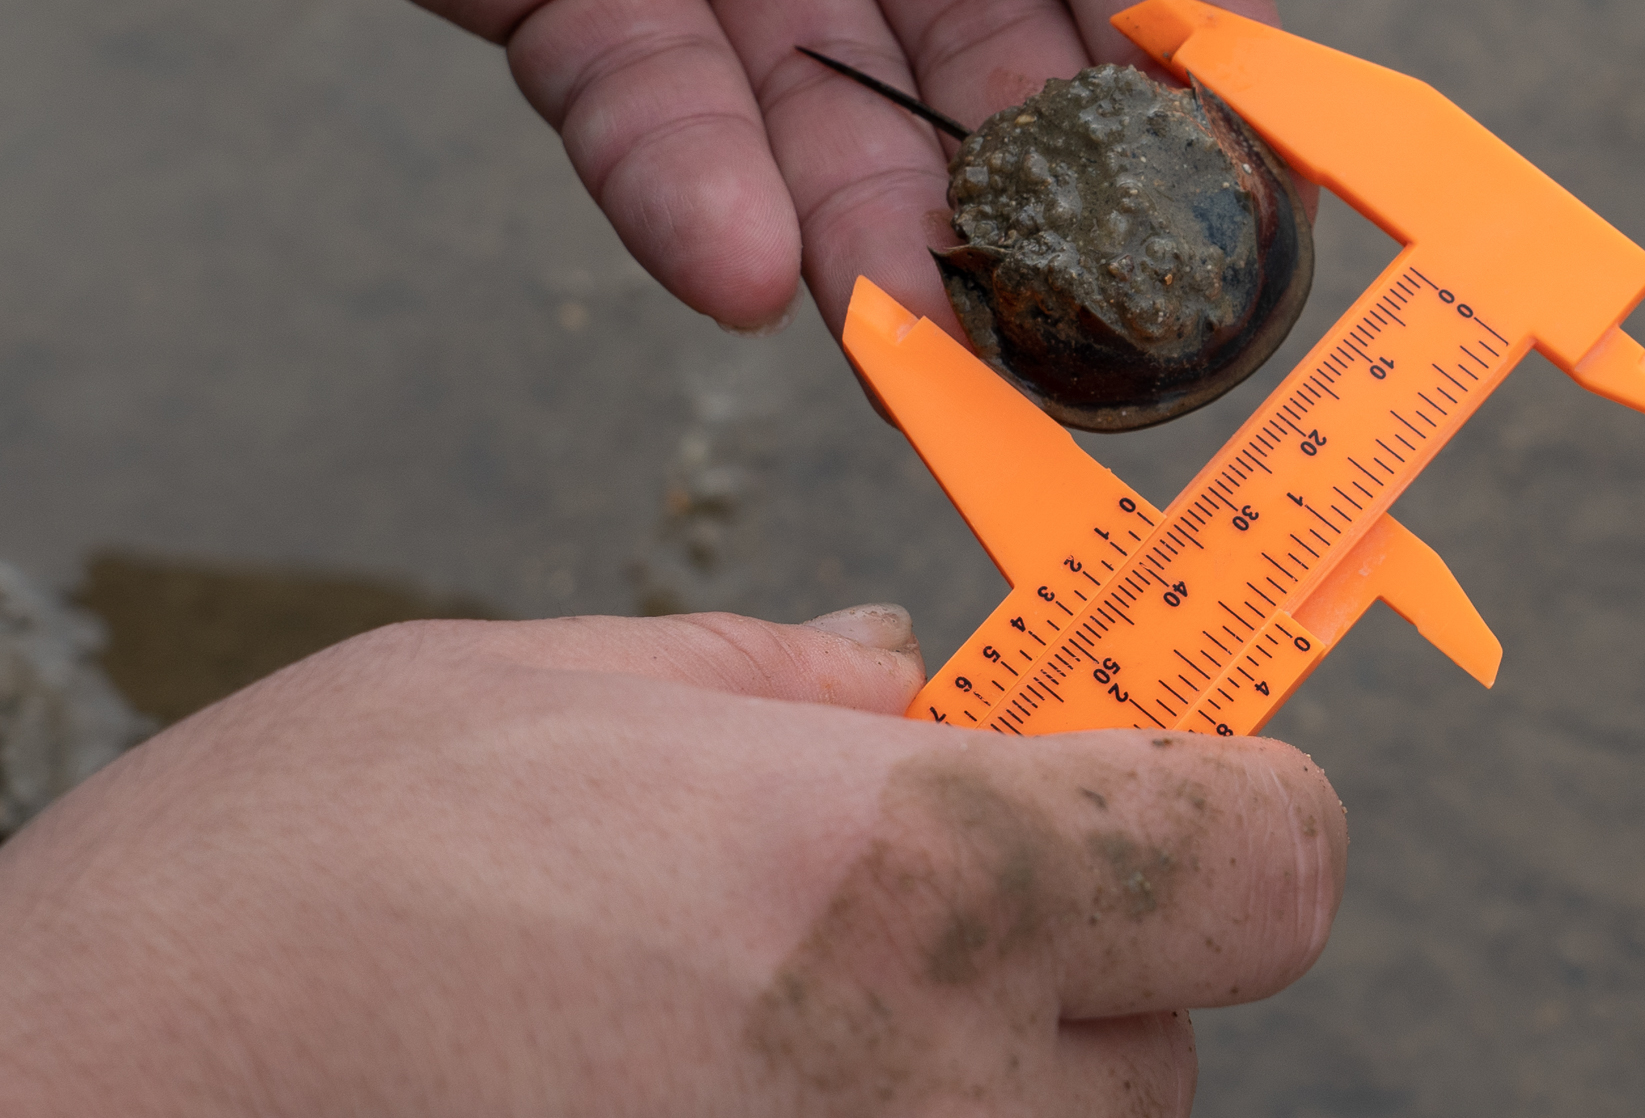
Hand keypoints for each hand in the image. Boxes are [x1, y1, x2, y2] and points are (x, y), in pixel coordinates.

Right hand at [0, 608, 1346, 1113]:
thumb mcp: (531, 692)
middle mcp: (937, 1090)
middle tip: (904, 913)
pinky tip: (721, 1102)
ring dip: (987, 1083)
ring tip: (775, 1028)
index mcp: (904, 872)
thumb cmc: (274, 909)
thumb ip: (773, 680)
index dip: (1229, 805)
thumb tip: (907, 666)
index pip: (1273, 857)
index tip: (1154, 773)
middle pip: (1177, 1029)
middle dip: (1080, 958)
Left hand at [129, 0, 1392, 330]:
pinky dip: (690, 197)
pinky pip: (637, 113)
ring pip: (834, 129)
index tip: (1244, 205)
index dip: (1201, 78)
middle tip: (1101, 343)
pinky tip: (759, 272)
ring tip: (941, 359)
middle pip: (1005, 77)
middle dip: (1052, 208)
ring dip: (888, 247)